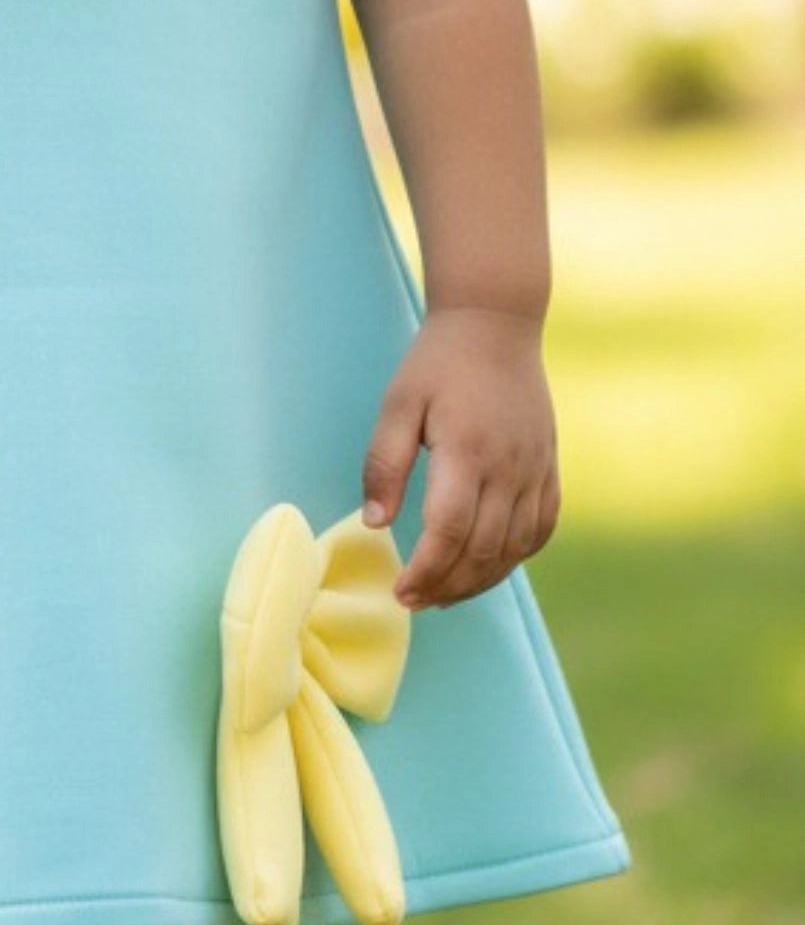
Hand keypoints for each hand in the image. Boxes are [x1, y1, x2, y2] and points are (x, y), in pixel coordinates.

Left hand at [360, 307, 560, 610]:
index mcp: (467, 452)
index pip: (448, 533)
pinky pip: (542, 528)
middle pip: (482, 551)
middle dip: (446, 587)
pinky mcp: (549, 467)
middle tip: (414, 601)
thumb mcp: (397, 406)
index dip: (425, 572)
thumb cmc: (437, 364)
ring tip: (444, 594)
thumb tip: (374, 524)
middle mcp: (509, 466)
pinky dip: (516, 557)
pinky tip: (488, 567)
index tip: (401, 592)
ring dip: (480, 581)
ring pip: (514, 548)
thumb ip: (383, 466)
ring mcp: (535, 469)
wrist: (497, 323)